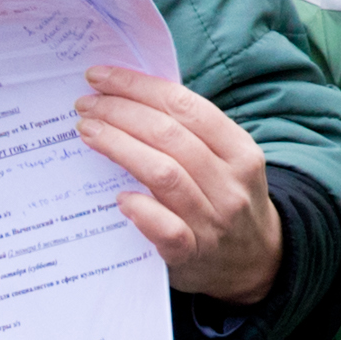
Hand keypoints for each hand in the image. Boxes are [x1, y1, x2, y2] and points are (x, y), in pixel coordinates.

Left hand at [74, 65, 279, 301]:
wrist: (256, 262)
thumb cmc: (224, 200)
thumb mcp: (225, 160)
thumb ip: (189, 133)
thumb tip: (127, 95)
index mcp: (239, 150)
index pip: (185, 106)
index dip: (139, 87)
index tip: (100, 77)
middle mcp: (231, 183)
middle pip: (169, 135)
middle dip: (120, 112)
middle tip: (85, 105)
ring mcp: (214, 220)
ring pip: (164, 174)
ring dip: (119, 147)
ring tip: (87, 132)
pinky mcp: (194, 254)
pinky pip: (168, 230)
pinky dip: (142, 211)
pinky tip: (119, 198)